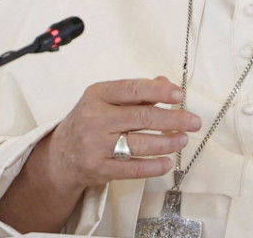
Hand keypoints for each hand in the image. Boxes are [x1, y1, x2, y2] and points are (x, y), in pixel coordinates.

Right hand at [39, 76, 201, 192]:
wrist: (60, 156)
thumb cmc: (88, 122)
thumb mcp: (105, 100)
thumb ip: (136, 92)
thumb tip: (166, 83)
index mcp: (97, 95)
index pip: (133, 89)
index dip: (159, 92)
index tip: (179, 95)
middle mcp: (95, 118)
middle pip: (142, 117)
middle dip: (173, 119)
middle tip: (193, 121)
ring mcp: (96, 145)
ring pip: (140, 143)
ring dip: (167, 142)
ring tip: (183, 139)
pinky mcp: (99, 168)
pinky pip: (132, 168)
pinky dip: (153, 166)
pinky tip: (167, 162)